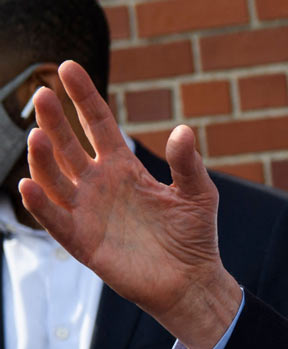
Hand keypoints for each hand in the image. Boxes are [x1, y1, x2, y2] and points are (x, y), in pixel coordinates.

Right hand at [18, 61, 240, 348]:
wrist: (190, 281)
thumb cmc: (194, 235)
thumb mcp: (198, 193)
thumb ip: (187, 163)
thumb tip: (183, 130)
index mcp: (125, 168)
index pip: (98, 124)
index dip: (83, 97)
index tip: (67, 67)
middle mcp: (100, 185)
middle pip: (69, 145)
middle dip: (54, 120)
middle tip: (40, 93)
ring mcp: (87, 211)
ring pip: (55, 177)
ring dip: (43, 158)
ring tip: (38, 134)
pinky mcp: (81, 240)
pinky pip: (53, 219)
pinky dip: (39, 203)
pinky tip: (29, 184)